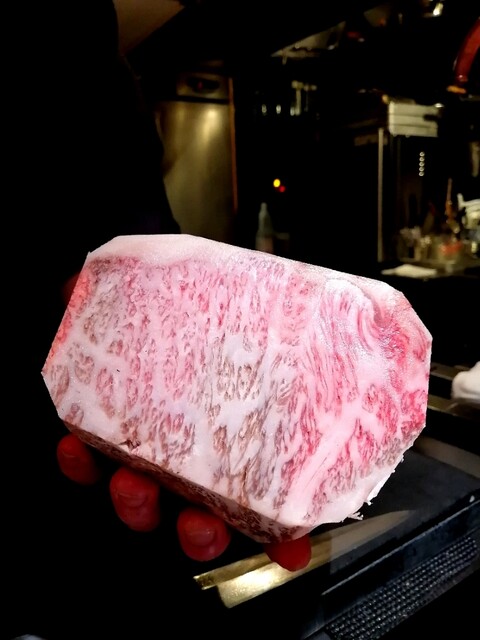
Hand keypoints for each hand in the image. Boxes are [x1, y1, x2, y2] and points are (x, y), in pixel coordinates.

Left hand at [58, 272, 311, 570]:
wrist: (140, 286)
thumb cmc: (200, 308)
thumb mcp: (245, 306)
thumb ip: (274, 308)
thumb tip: (322, 293)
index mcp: (229, 438)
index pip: (259, 496)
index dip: (275, 532)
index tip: (291, 548)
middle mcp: (189, 455)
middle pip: (198, 515)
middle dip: (201, 531)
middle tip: (201, 522)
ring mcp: (145, 448)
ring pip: (142, 503)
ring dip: (138, 505)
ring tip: (134, 483)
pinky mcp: (99, 432)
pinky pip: (86, 464)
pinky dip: (81, 463)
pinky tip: (77, 447)